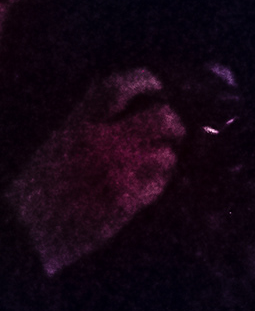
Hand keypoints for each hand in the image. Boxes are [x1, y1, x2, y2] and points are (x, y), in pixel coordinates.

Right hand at [7, 69, 184, 275]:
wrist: (25, 229)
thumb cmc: (39, 185)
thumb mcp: (58, 142)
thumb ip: (87, 121)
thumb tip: (123, 106)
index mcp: (78, 123)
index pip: (117, 88)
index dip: (145, 81)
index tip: (157, 86)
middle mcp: (102, 142)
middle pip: (161, 118)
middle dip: (173, 125)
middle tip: (171, 133)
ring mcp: (119, 171)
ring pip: (167, 155)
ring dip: (164, 160)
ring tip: (153, 166)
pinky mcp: (128, 201)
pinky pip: (158, 186)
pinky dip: (156, 185)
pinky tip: (143, 188)